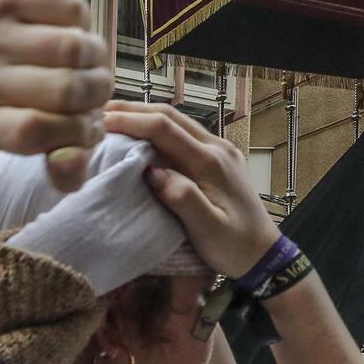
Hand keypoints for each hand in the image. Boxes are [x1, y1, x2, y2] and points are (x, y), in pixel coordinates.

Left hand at [0, 0, 111, 191]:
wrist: (6, 48)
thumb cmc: (36, 103)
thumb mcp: (48, 143)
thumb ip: (65, 167)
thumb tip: (70, 167)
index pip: (33, 132)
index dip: (76, 133)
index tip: (88, 130)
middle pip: (63, 89)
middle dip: (95, 92)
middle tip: (94, 90)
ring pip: (73, 47)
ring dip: (96, 58)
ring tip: (86, 64)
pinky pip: (72, 8)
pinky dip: (86, 22)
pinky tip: (72, 31)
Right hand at [100, 102, 282, 275]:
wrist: (264, 253)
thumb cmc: (234, 246)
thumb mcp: (208, 229)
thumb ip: (181, 198)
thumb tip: (151, 172)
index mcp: (210, 162)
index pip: (164, 128)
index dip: (131, 121)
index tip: (102, 123)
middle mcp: (216, 148)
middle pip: (170, 114)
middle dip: (133, 110)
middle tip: (99, 113)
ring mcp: (219, 150)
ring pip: (177, 120)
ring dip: (145, 116)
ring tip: (114, 118)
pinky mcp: (217, 158)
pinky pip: (183, 133)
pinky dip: (157, 128)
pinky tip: (141, 134)